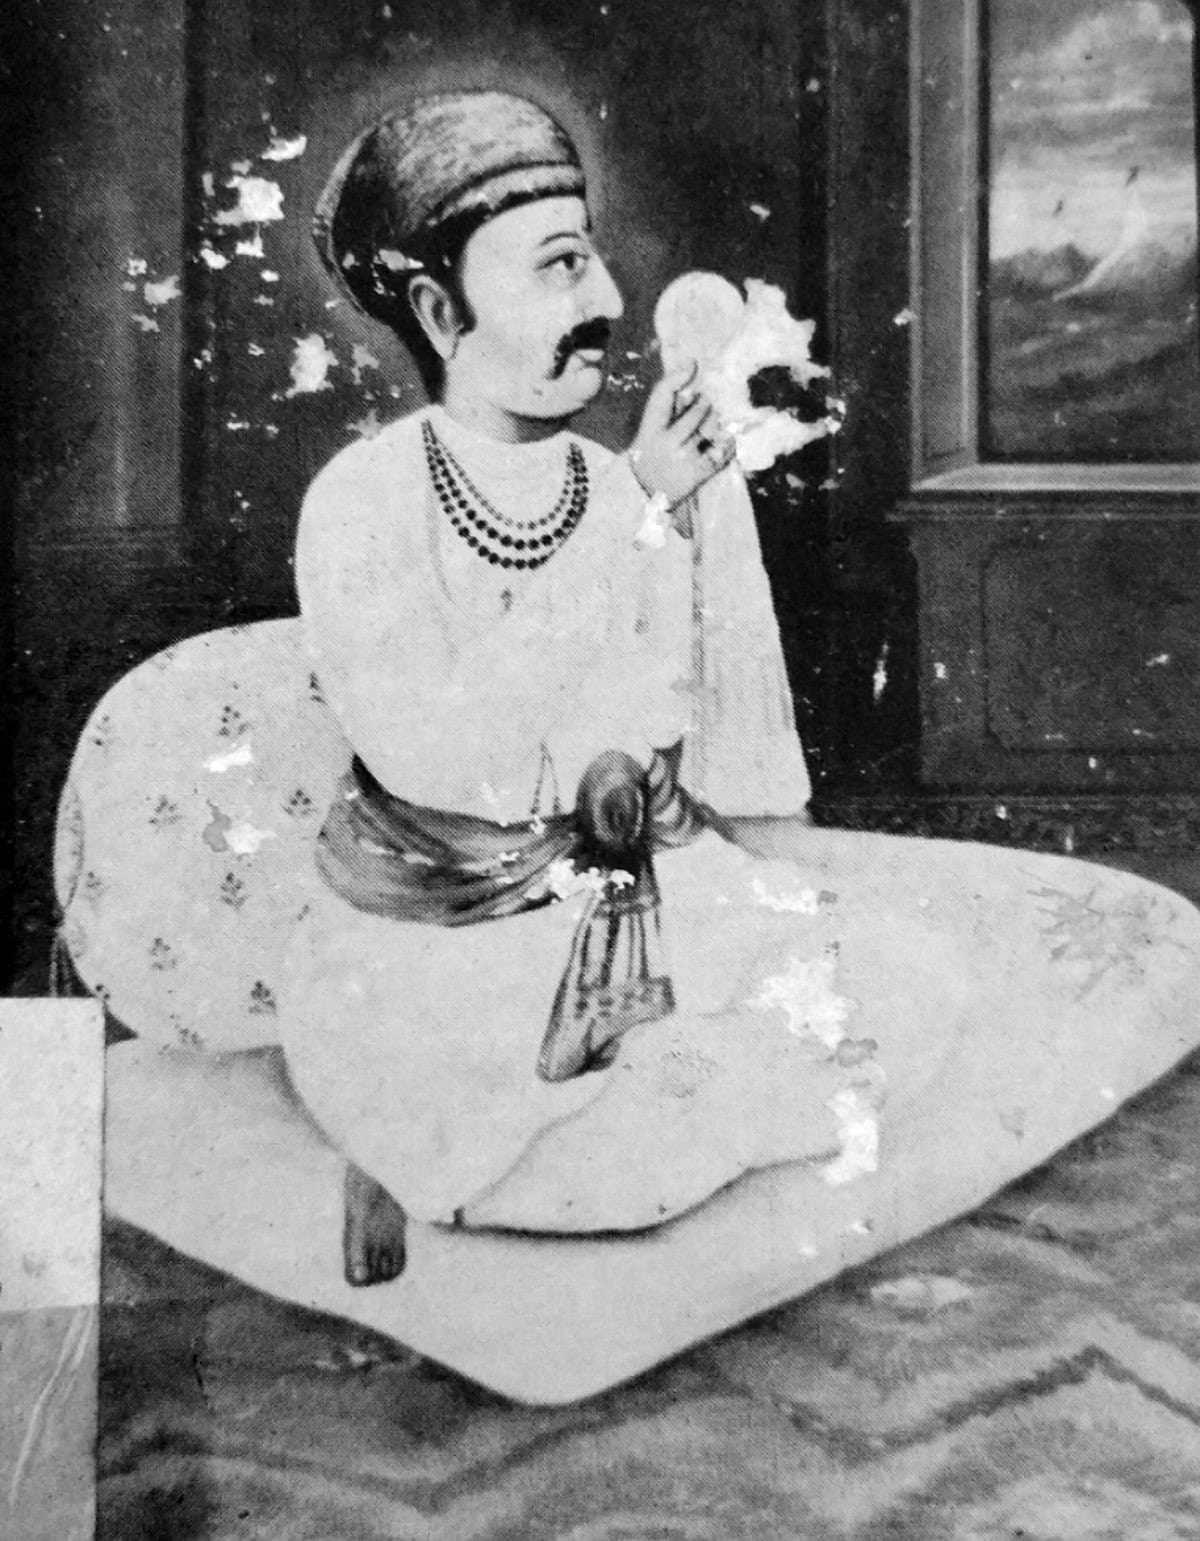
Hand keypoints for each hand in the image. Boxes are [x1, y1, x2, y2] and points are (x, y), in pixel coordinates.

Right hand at [628, 364, 736, 513]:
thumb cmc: (653, 463)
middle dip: (704, 405)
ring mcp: (682, 459)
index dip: (677, 376)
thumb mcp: (649, 439)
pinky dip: (728, 444)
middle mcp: (664, 443)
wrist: (654, 503)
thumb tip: (691, 388)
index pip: (661, 395)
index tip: (693, 364)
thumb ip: (665, 416)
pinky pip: (721, 451)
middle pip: (694, 411)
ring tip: (714, 424)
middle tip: (706, 404)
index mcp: (648, 432)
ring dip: (715, 423)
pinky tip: (727, 440)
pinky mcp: (697, 473)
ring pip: (709, 428)